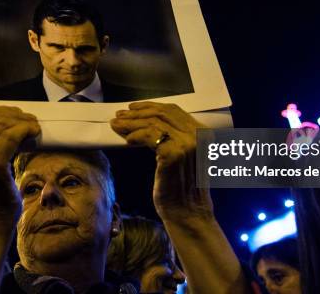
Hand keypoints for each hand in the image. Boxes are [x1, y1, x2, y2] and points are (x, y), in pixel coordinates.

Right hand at [0, 106, 40, 225]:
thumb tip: (8, 118)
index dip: (0, 110)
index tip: (17, 115)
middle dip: (14, 115)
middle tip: (30, 121)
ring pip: (3, 125)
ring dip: (23, 122)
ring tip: (34, 128)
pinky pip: (11, 137)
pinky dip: (26, 131)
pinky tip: (34, 134)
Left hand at [110, 102, 212, 219]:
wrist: (188, 212)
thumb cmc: (182, 187)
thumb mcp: (181, 156)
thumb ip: (171, 137)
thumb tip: (142, 121)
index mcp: (202, 133)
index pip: (173, 111)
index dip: (150, 106)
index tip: (133, 108)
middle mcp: (198, 135)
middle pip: (162, 114)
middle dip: (137, 114)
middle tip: (119, 116)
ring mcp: (187, 143)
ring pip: (153, 123)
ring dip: (131, 123)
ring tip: (117, 126)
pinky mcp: (173, 153)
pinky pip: (149, 136)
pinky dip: (135, 135)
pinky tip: (128, 140)